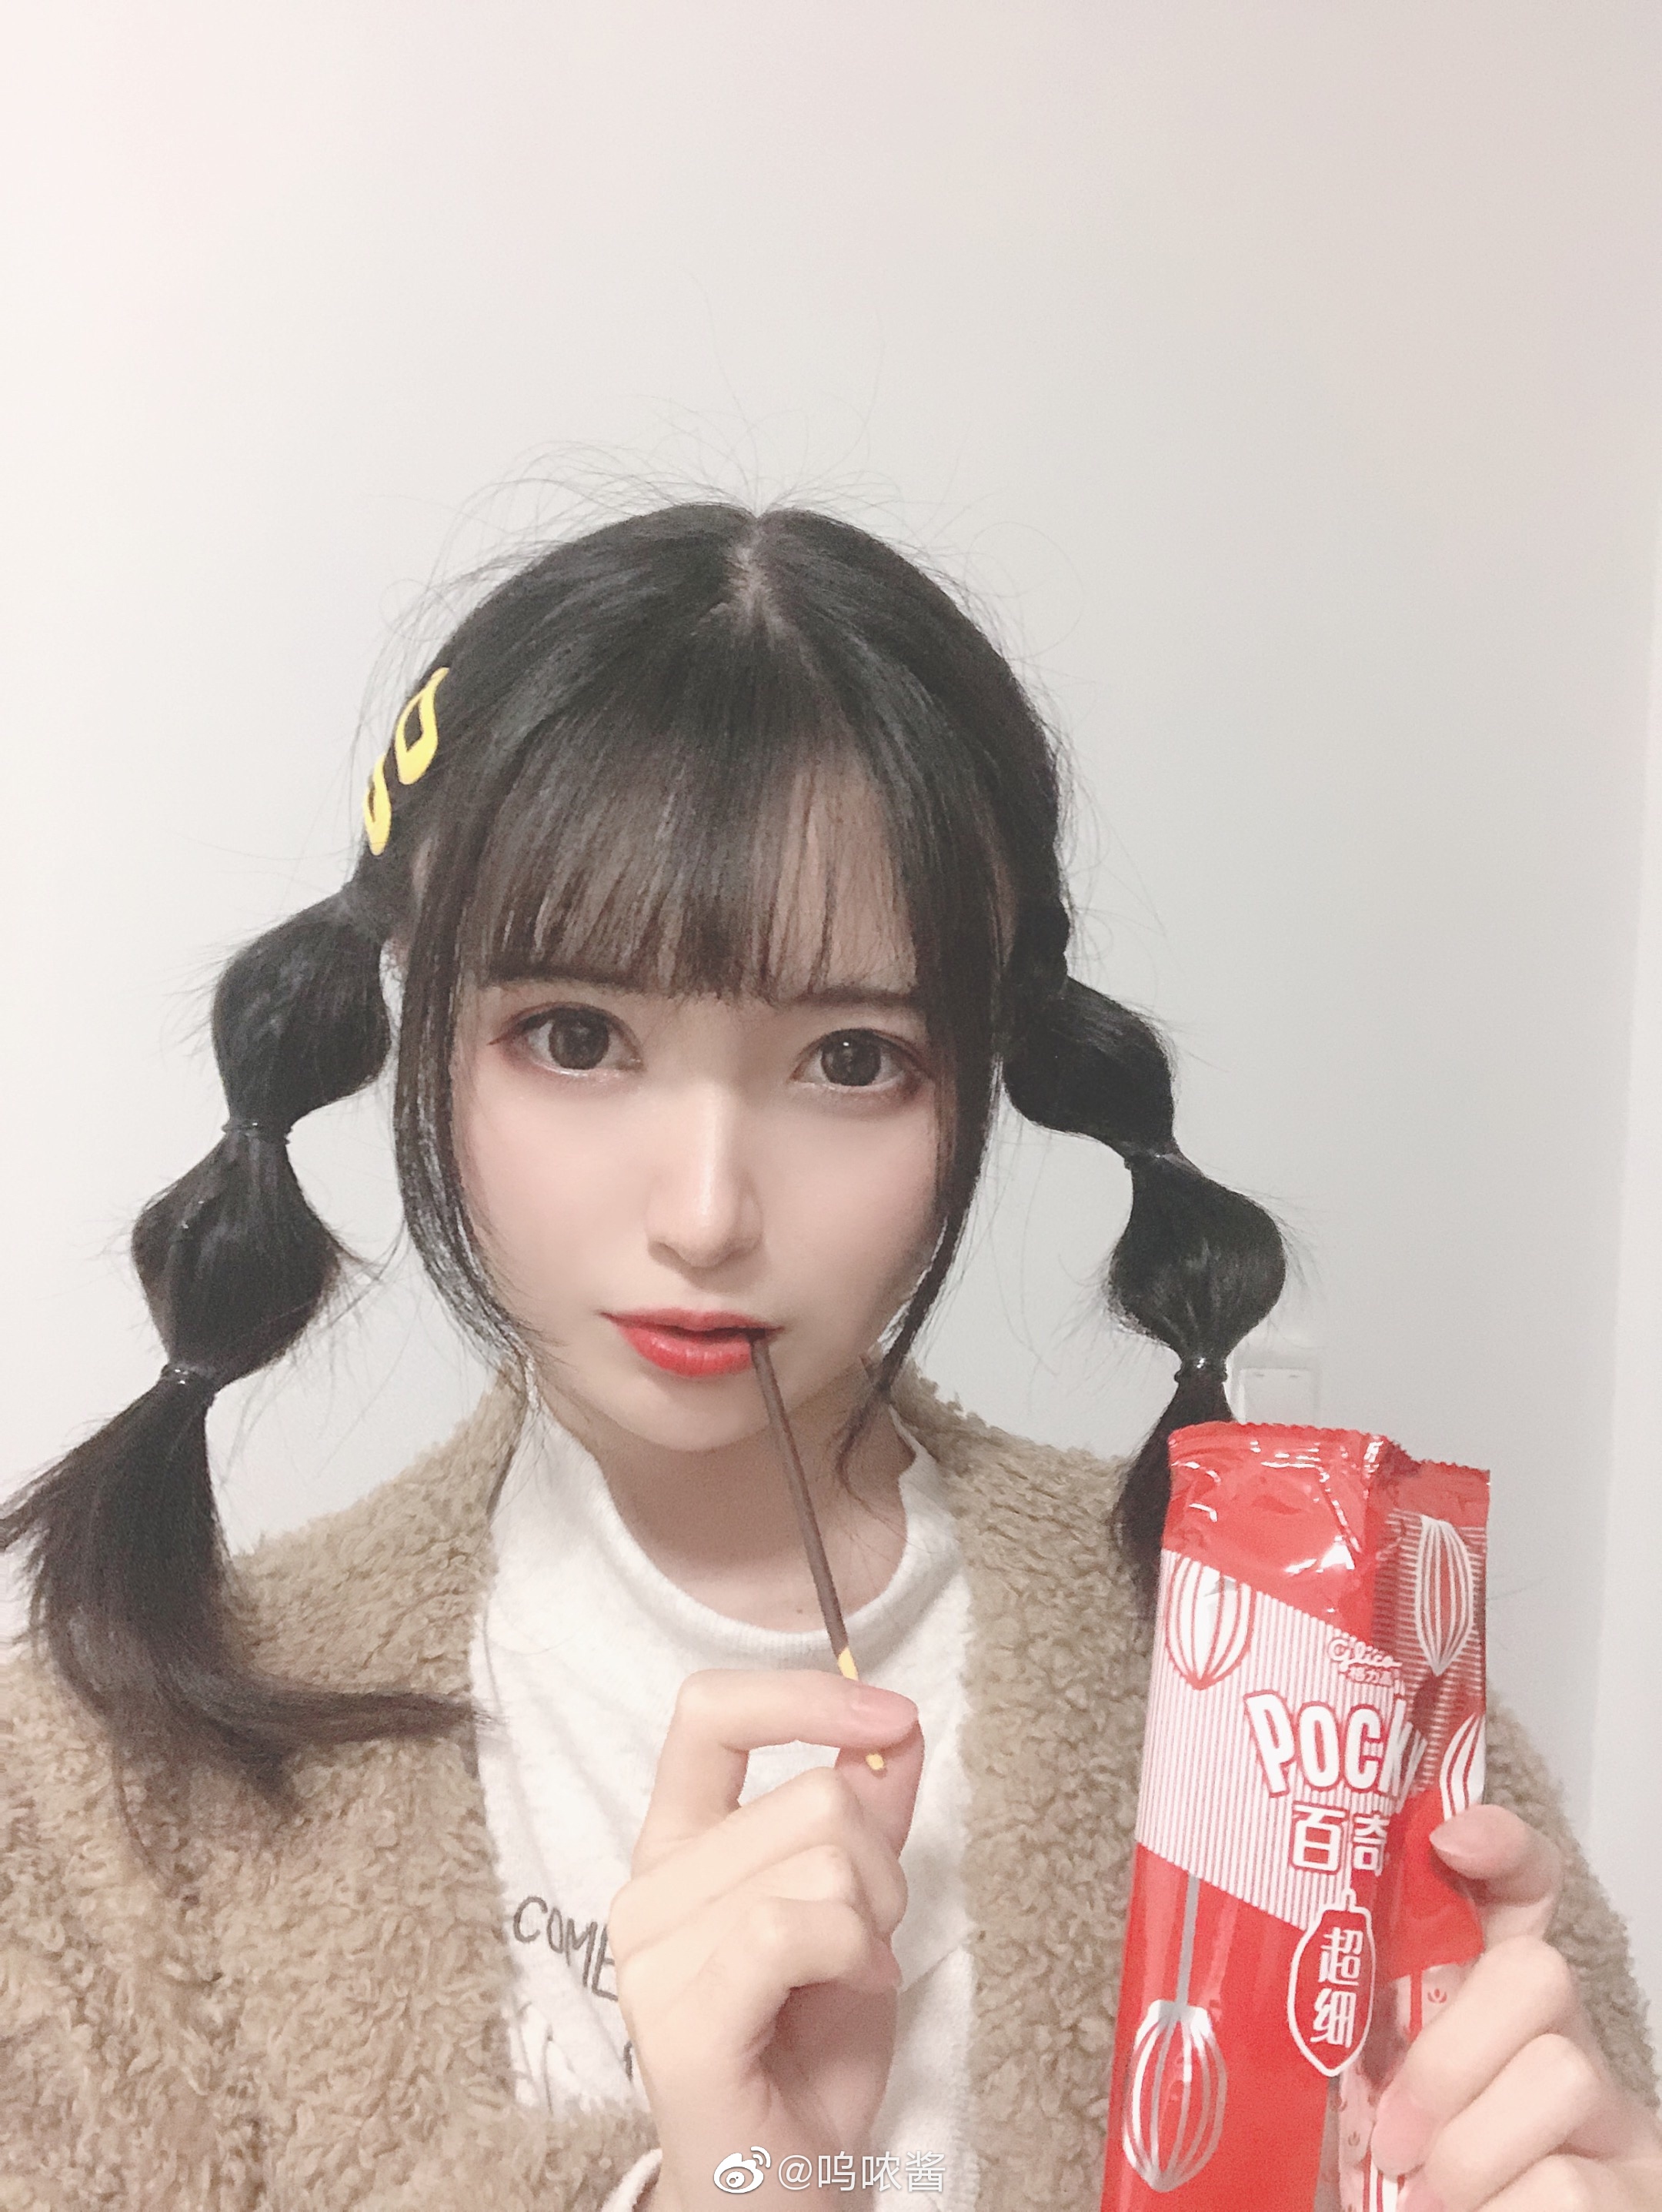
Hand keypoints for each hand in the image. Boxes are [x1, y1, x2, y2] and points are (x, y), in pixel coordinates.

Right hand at [608, 1668, 922, 2209]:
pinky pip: (790, 1928)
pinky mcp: (680, 2020)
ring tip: (851, 1976)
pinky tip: (849, 1992)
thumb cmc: (812, 2053)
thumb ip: (870, 1816)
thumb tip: (897, 1728)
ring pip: (818, 1863)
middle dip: (882, 1862)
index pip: (709, 1712)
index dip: (807, 1696)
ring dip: (873, 1920)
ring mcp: (652, 1956)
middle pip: (809, 1797)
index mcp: (679, 1844)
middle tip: (869, 1935)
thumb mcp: (859, 1910)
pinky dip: (850, 1952)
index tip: (891, 1715)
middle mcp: (650, 1887)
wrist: (782, 2185)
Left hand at [1370, 1803, 1661, 2208]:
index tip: (1448, 1839)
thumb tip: (1264, 1992)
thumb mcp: (1369, 2092)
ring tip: (1423, 2201)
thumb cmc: (1403, 2173)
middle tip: (1390, 2137)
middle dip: (1451, 2057)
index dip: (1499, 1847)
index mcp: (1490, 2003)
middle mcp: (1565, 2040)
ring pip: (1562, 2075)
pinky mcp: (1638, 2189)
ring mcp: (1614, 2117)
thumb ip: (1347, 2036)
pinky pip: (1570, 2185)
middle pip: (1539, 1972)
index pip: (1519, 1888)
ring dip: (1470, 2153)